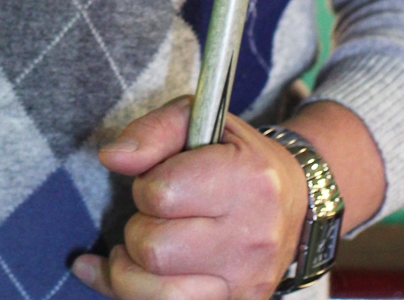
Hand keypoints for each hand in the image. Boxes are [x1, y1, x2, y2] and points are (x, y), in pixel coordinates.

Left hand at [73, 102, 308, 299]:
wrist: (291, 199)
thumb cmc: (234, 155)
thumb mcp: (197, 121)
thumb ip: (152, 132)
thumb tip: (112, 157)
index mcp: (246, 179)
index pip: (161, 194)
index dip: (145, 186)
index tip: (158, 181)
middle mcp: (252, 236)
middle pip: (154, 249)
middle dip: (138, 229)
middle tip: (153, 217)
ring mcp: (247, 281)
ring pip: (160, 295)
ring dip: (132, 272)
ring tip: (138, 250)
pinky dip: (134, 296)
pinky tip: (122, 275)